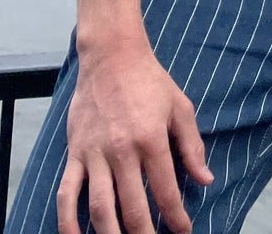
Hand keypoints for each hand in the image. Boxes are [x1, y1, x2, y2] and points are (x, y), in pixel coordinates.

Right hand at [58, 35, 211, 233]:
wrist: (111, 56)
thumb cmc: (150, 81)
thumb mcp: (180, 107)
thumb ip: (192, 146)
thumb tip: (205, 180)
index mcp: (151, 139)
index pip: (166, 191)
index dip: (176, 218)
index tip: (183, 232)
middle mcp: (122, 151)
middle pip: (133, 208)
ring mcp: (95, 154)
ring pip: (100, 208)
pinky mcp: (75, 153)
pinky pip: (66, 194)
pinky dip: (67, 222)